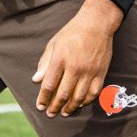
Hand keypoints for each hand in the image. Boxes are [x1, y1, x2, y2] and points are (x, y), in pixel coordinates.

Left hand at [32, 0, 121, 117]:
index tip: (40, 106)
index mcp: (60, 59)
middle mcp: (75, 67)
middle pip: (63, 94)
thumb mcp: (54, 43)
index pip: (49, 85)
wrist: (96, 23)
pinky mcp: (101, 72)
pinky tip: (80, 104)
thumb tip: (36, 80)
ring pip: (79, 97)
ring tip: (64, 112)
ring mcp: (89, 71)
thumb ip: (45, 63)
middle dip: (54, 107)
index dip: (43, 98)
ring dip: (70, 108)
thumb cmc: (72, 32)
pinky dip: (86, 101)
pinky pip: (93, 93)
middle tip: (50, 113)